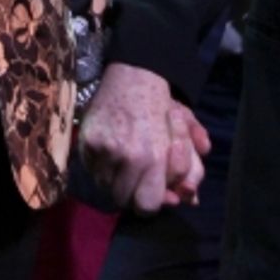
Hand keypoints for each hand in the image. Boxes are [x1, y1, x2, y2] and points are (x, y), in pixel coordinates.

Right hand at [78, 62, 209, 213]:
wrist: (134, 73)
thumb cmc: (161, 106)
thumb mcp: (186, 134)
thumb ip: (192, 169)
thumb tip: (192, 200)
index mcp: (155, 157)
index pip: (147, 206)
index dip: (149, 202)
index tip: (149, 191)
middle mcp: (129, 157)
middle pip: (123, 200)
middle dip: (130, 192)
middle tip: (134, 175)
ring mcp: (105, 150)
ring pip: (105, 187)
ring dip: (114, 179)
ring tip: (122, 159)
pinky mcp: (87, 142)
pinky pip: (91, 170)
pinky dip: (99, 166)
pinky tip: (109, 149)